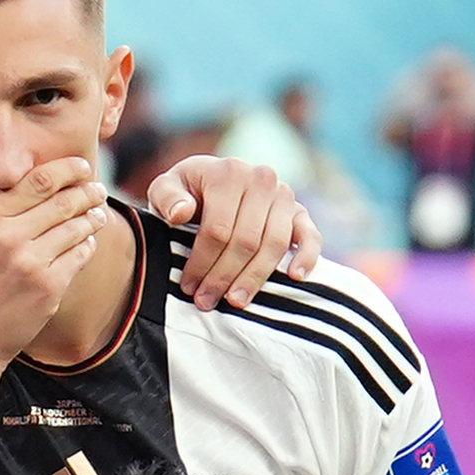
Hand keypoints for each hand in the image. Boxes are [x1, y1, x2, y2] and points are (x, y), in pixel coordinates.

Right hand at [0, 145, 113, 367]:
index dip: (68, 169)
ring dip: (92, 214)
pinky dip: (87, 243)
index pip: (39, 181)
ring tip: (96, 211)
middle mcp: (10, 237)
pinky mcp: (49, 287)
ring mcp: (32, 263)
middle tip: (96, 187)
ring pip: (77, 225)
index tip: (81, 167)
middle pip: (65, 199)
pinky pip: (80, 254)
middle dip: (88, 189)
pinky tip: (86, 239)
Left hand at [151, 150, 318, 309]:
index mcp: (230, 173)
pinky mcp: (300, 211)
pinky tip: (295, 277)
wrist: (210, 182)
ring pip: (274, 244)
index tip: (188, 286)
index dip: (202, 262)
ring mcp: (284, 195)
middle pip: (246, 241)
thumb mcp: (165, 188)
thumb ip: (167, 197)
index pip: (218, 229)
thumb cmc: (184, 191)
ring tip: (236, 302)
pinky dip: (307, 256)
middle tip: (206, 301)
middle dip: (224, 276)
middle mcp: (262, 180)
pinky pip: (310, 236)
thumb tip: (182, 213)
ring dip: (255, 277)